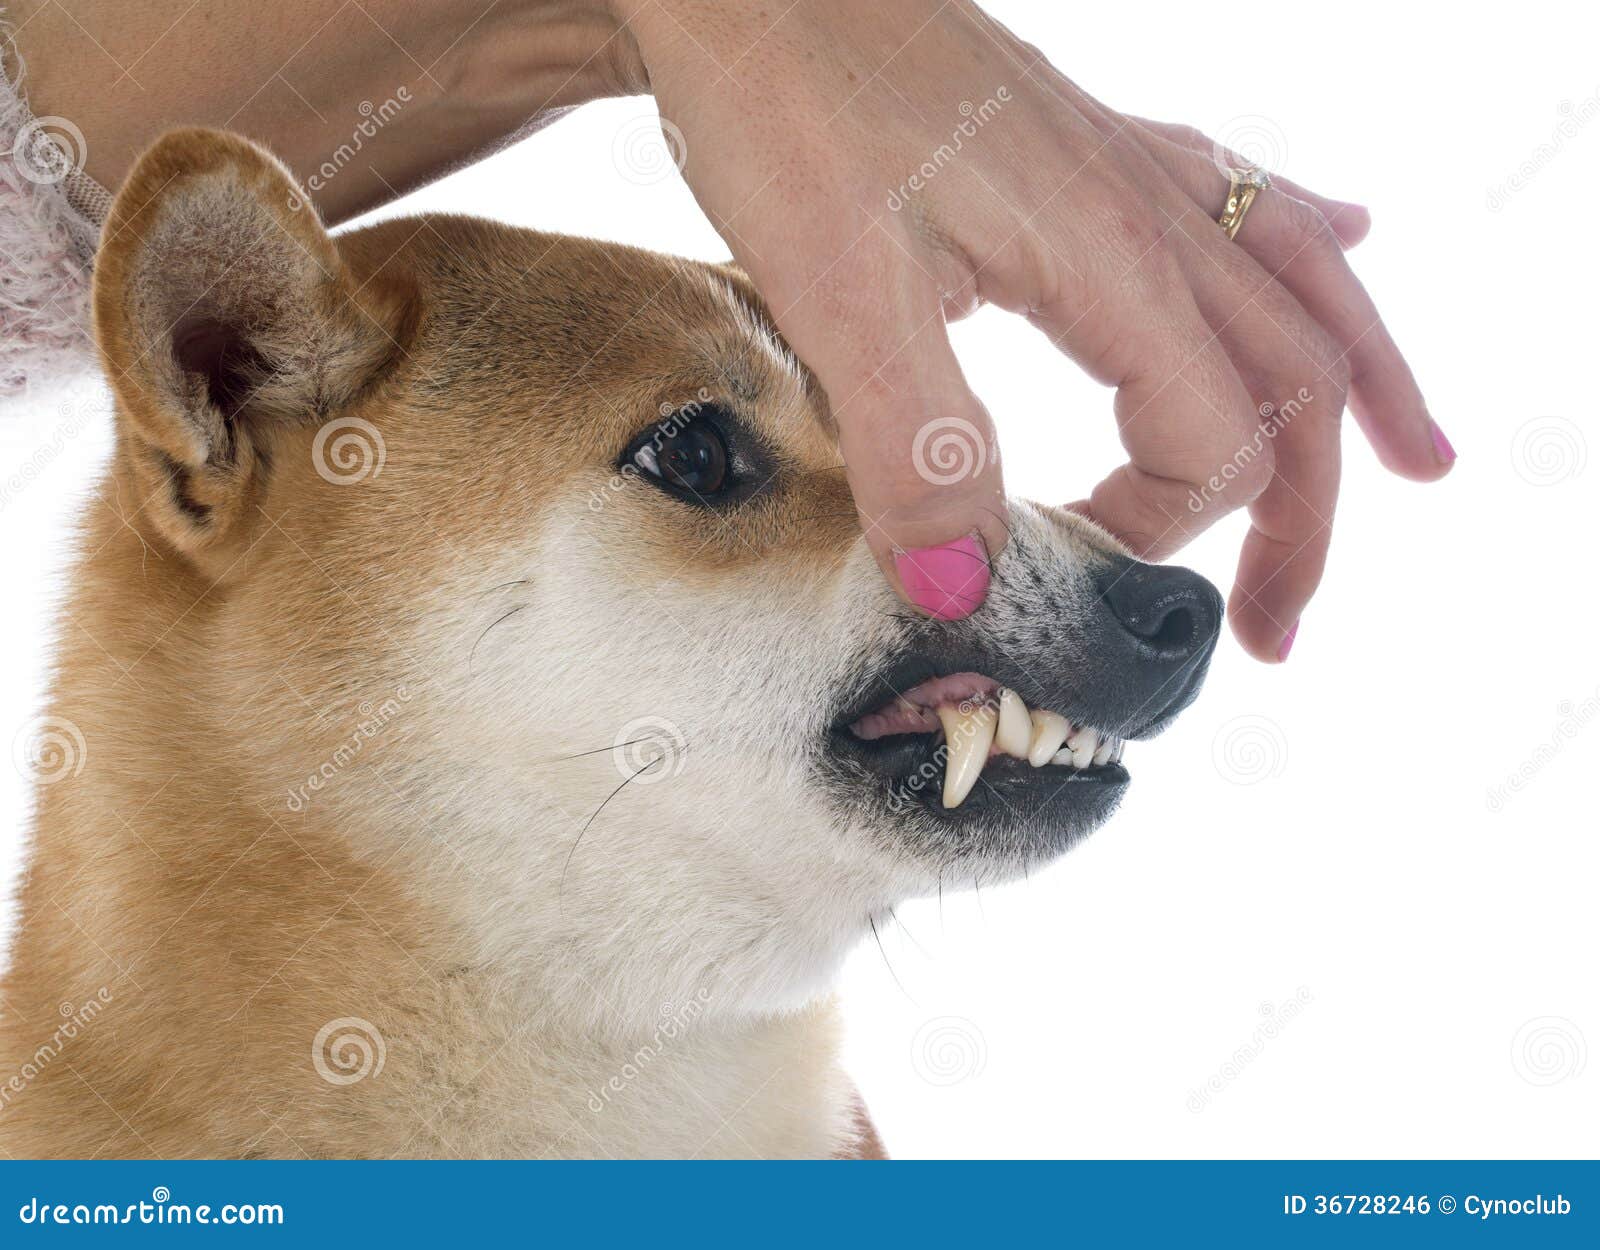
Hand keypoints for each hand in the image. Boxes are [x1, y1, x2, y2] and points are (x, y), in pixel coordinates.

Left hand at [613, 0, 1454, 659]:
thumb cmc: (787, 109)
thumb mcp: (840, 296)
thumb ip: (917, 448)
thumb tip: (969, 588)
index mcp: (1111, 260)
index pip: (1216, 436)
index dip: (1159, 527)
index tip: (1073, 561)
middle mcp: (1148, 209)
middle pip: (1296, 375)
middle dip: (1302, 518)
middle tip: (1274, 626)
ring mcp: (1127, 165)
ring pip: (1299, 281)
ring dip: (1356, 387)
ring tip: (1412, 463)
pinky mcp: (1087, 140)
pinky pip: (1240, 194)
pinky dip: (1307, 245)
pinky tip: (1351, 235)